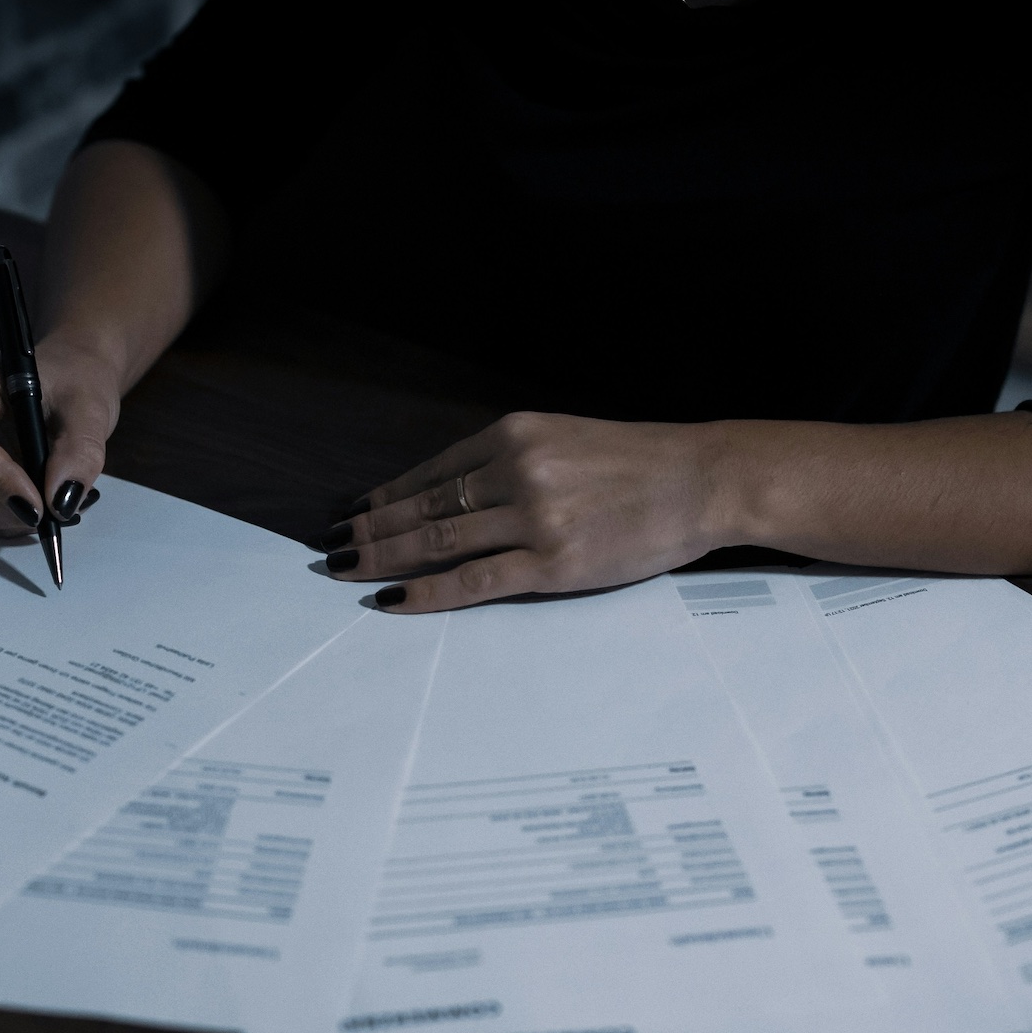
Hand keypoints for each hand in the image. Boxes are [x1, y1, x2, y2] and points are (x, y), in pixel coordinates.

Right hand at [0, 334, 123, 534]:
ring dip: (11, 516)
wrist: (70, 382)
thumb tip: (60, 502)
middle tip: (58, 510)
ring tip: (56, 502)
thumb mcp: (90, 410)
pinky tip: (39, 502)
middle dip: (8, 506)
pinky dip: (8, 518)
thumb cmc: (75, 382)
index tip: (38, 506)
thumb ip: (80, 453)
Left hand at [317, 412, 740, 611]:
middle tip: (330, 551)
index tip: (352, 514)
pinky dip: (426, 593)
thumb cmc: (638, 465)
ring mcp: (533, 518)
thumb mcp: (564, 440)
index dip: (384, 497)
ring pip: (437, 543)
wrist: (701, 481)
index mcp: (514, 434)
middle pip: (422, 508)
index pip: (431, 473)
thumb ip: (510, 463)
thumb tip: (450, 497)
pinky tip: (393, 599)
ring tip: (347, 573)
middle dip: (369, 531)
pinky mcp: (553, 564)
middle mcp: (516, 469)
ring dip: (384, 559)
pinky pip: (472, 581)